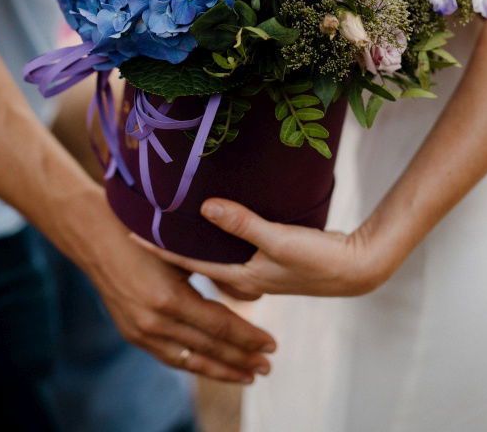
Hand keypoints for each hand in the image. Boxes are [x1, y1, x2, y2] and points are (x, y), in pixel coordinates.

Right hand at [79, 194, 276, 383]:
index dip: (248, 337)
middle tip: (268, 367)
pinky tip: (210, 365)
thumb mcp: (182, 248)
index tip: (271, 344)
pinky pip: (169, 356)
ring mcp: (141, 331)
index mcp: (170, 298)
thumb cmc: (145, 232)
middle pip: (208, 348)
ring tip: (246, 375)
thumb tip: (251, 292)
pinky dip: (193, 362)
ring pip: (189, 359)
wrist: (96, 237)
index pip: (220, 326)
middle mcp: (155, 321)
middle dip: (241, 360)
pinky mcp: (132, 332)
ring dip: (220, 370)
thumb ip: (213, 269)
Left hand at [131, 198, 389, 299]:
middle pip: (199, 264)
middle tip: (147, 228)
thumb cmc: (318, 258)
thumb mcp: (278, 239)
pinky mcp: (274, 262)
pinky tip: (222, 225)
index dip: (159, 249)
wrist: (357, 268)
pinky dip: (222, 240)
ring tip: (176, 223)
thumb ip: (242, 223)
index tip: (129, 236)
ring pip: (217, 259)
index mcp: (241, 278)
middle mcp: (245, 279)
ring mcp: (259, 272)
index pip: (189, 263)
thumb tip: (204, 207)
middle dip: (172, 249)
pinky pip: (236, 253)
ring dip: (197, 244)